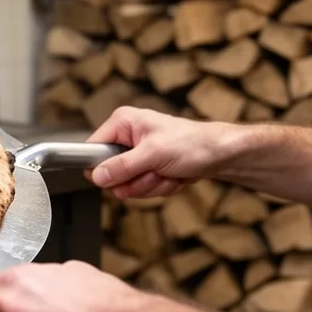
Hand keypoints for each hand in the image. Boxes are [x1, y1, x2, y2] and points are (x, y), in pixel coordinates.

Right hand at [85, 107, 229, 198]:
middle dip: (135, 180)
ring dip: (150, 185)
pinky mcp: (146, 168)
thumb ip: (122, 165)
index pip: (92, 148)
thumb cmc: (192, 143)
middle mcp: (126, 137)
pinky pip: (141, 188)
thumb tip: (96, 176)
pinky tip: (172, 176)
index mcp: (122, 123)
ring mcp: (136, 155)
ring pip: (127, 184)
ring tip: (168, 172)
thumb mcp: (153, 154)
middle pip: (110, 172)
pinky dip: (159, 187)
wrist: (219, 155)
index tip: (117, 177)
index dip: (101, 167)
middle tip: (154, 172)